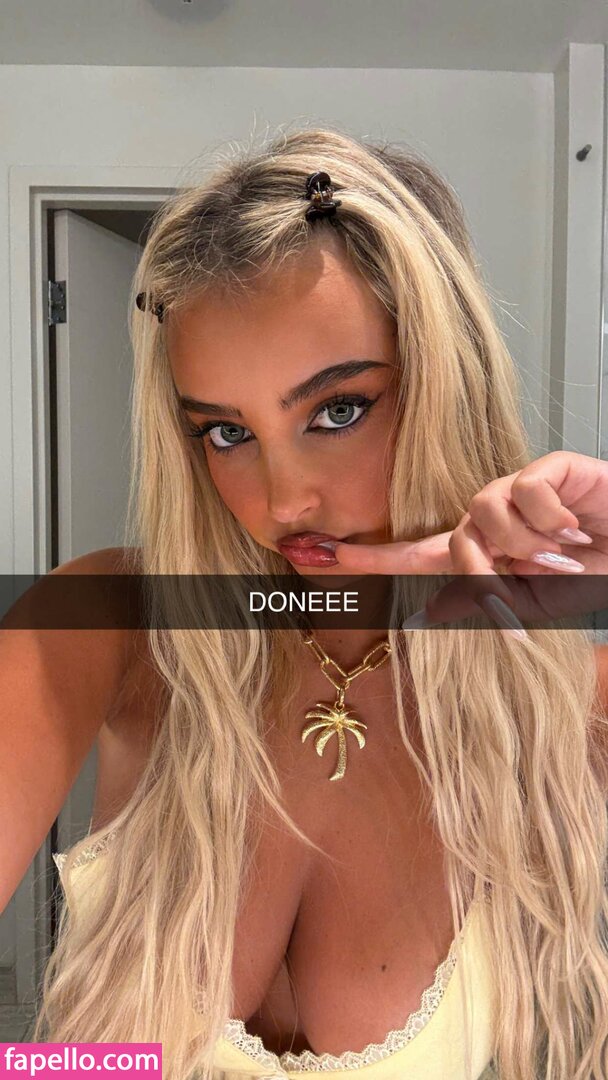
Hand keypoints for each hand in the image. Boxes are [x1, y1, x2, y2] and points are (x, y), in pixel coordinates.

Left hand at [330, 451, 607, 637]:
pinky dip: (554, 518)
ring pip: (485, 513)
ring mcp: (514, 491)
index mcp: (479, 551)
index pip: (410, 553)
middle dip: (493, 573)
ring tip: (565, 549)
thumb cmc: (588, 574)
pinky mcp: (546, 468)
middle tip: (544, 574)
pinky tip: (577, 525)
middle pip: (454, 542)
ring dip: (530, 545)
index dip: (362, 555)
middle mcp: (487, 518)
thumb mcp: (531, 600)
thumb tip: (427, 611)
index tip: (306, 553)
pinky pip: (525, 491)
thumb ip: (483, 600)